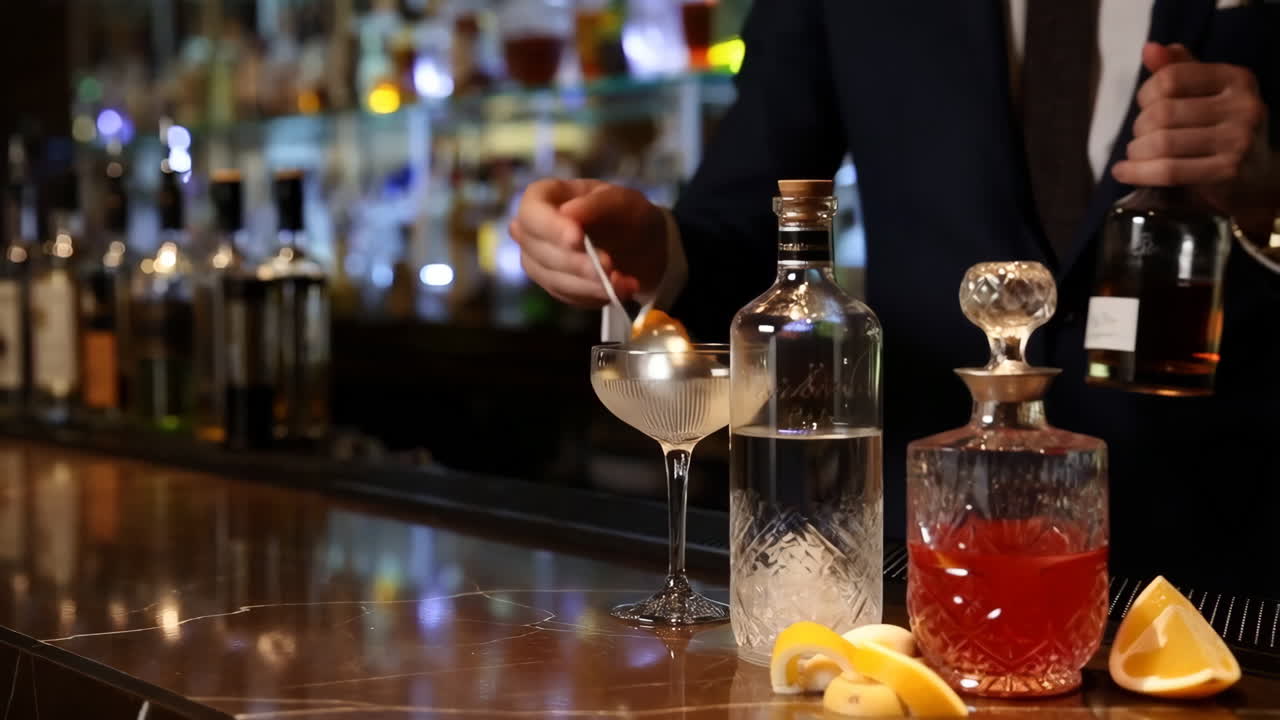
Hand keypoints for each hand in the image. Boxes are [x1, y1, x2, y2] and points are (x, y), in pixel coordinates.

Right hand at [511, 179, 666, 307]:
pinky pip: (565, 295)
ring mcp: (538, 259)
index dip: (551, 228)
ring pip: (550, 278)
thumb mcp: (621, 201)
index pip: (531, 213)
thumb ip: (597, 204)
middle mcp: (532, 229)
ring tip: (621, 284)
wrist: (639, 245)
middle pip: (538, 250)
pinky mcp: (552, 284)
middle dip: (575, 263)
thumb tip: (567, 212)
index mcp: (544, 196)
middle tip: (608, 267)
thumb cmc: (625, 214)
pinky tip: (619, 291)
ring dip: (587, 285)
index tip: (578, 240)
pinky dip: (593, 295)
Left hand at [1113, 43, 1274, 226]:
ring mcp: (1239, 140)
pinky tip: (1124, 171)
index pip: (1170, 78)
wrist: (1254, 173)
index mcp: (1236, 78)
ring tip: (1135, 154)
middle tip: (1139, 136)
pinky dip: (1137, 172)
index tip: (1144, 105)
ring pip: (1162, 143)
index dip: (1146, 93)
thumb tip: (1150, 49)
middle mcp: (1243, 106)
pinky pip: (1168, 170)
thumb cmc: (1218, 127)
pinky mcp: (1228, 171)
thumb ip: (1177, 68)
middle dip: (1139, 126)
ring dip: (1136, 151)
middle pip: (1162, 112)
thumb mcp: (1203, 92)